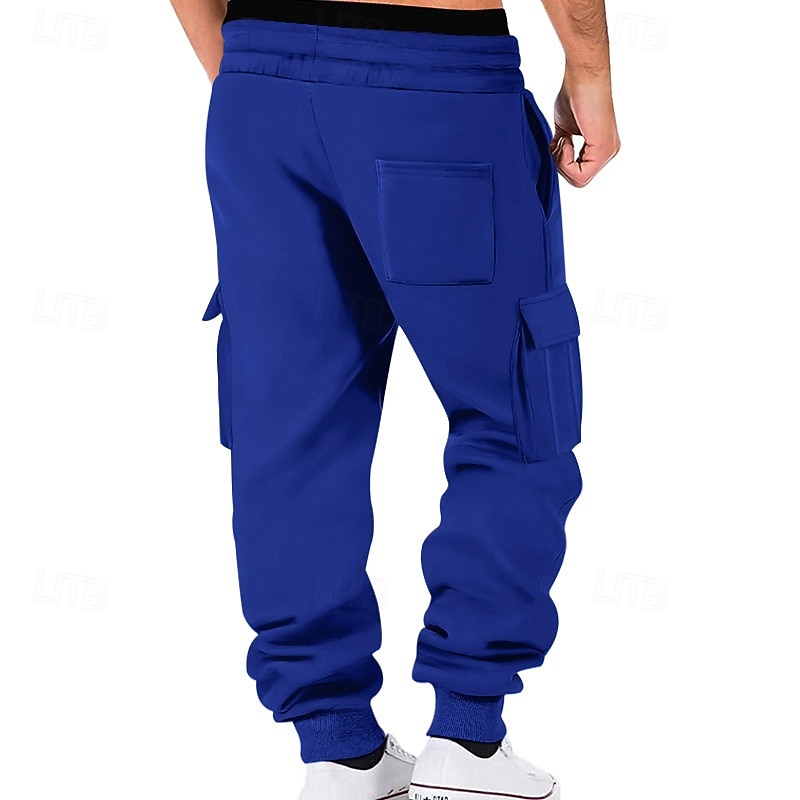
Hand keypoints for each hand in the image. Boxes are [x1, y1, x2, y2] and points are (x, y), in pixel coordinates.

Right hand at [551, 67, 620, 187]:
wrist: (583, 75)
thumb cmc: (574, 94)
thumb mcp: (564, 129)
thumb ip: (562, 147)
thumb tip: (552, 161)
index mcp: (602, 148)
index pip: (578, 174)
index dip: (561, 163)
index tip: (559, 141)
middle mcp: (609, 152)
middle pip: (578, 181)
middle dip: (561, 164)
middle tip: (559, 141)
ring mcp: (608, 152)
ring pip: (579, 180)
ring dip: (562, 161)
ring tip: (563, 138)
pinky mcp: (603, 150)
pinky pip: (580, 175)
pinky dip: (565, 160)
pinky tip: (566, 139)